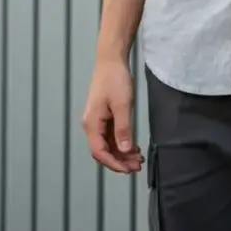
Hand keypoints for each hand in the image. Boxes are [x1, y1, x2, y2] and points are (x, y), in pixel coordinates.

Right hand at [82, 58, 143, 174]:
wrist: (111, 60)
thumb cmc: (115, 79)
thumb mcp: (122, 104)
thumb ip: (123, 128)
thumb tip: (125, 149)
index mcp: (91, 123)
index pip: (100, 152)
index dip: (114, 163)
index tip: (129, 169)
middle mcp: (91, 125)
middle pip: (103, 151)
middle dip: (120, 161)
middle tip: (138, 166)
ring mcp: (97, 121)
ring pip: (108, 144)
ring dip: (122, 153)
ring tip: (138, 159)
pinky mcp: (104, 116)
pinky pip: (111, 136)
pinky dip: (122, 143)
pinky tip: (134, 147)